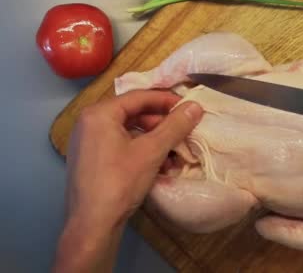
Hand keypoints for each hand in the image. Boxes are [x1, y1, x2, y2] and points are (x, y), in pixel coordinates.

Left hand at [54, 90, 202, 272]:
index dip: (168, 100)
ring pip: (130, 132)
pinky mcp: (91, 159)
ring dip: (156, 141)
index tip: (190, 108)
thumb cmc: (120, 181)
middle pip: (134, 114)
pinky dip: (142, 151)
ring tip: (175, 155)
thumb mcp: (152, 151)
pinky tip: (161, 167)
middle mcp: (89, 122)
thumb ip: (175, 125)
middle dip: (162, 125)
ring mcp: (88, 141)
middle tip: (184, 133)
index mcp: (99, 113)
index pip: (140, 97)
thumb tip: (195, 106)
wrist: (93, 223)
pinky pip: (121, 145)